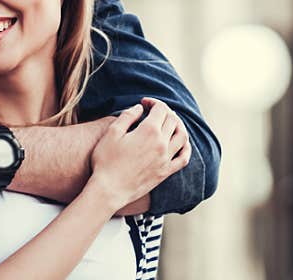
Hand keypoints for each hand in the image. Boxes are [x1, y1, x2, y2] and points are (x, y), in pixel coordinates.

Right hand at [85, 97, 190, 211]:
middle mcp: (161, 143)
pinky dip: (186, 147)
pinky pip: (184, 158)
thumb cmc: (106, 161)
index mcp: (149, 131)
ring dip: (178, 125)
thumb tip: (139, 108)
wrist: (109, 190)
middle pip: (173, 120)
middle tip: (153, 111)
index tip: (144, 103)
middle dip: (164, 111)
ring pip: (182, 136)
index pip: (161, 109)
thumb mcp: (112, 133)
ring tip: (169, 122)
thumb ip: (127, 116)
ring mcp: (166, 158)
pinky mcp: (166, 172)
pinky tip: (182, 143)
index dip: (153, 102)